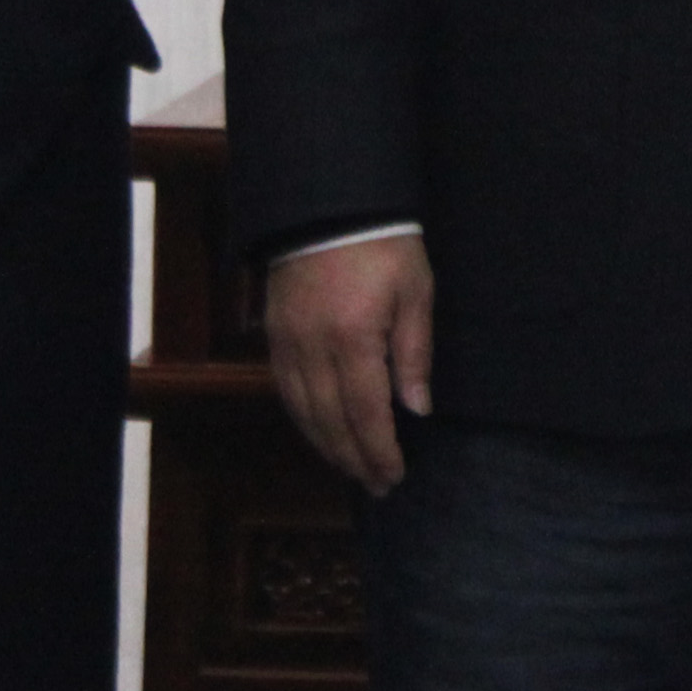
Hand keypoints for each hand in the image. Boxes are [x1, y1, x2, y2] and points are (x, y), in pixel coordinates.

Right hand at [265, 233, 437, 494]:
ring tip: (352, 469)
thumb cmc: (385, 246)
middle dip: (355, 459)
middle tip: (377, 485)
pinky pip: (286, 392)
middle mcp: (313, 351)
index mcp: (354, 340)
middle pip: (331, 422)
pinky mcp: (274, 337)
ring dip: (328, 447)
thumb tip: (417, 409)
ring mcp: (287, 345)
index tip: (394, 476)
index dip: (379, 451)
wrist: (328, 205)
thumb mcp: (415, 292)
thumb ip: (414, 353)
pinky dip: (304, 420)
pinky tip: (320, 432)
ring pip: (304, 413)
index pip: (365, 414)